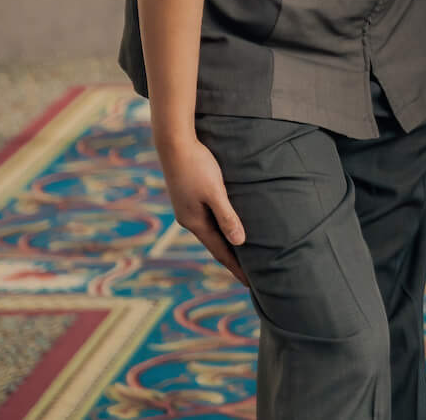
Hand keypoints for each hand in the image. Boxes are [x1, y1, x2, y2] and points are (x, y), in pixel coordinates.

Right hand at [157, 135, 249, 284]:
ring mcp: (188, 209)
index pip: (220, 251)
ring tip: (242, 253)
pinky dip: (220, 227)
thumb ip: (227, 216)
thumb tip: (240, 242)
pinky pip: (208, 219)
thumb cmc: (197, 165)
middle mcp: (189, 219)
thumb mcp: (215, 192)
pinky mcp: (189, 197)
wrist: (174, 143)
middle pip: (215, 244)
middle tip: (251, 274)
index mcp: (195, 222)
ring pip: (211, 231)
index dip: (236, 267)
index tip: (250, 283)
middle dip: (232, 259)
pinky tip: (228, 225)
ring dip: (226, 242)